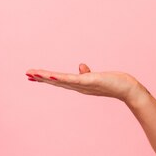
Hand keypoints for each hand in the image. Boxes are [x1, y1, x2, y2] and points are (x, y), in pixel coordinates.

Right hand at [26, 63, 144, 103]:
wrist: (129, 90)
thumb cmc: (115, 83)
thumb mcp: (98, 77)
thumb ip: (87, 73)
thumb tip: (81, 66)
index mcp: (80, 84)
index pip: (60, 80)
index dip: (46, 78)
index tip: (32, 75)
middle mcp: (79, 87)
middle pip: (57, 81)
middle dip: (42, 78)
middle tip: (26, 74)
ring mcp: (84, 85)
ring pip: (62, 81)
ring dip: (47, 77)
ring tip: (34, 73)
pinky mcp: (91, 81)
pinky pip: (74, 80)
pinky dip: (63, 78)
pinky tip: (53, 76)